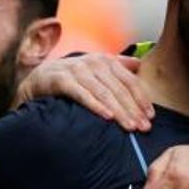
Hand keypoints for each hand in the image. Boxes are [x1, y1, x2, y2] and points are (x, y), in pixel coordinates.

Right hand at [15, 53, 154, 130]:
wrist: (38, 79)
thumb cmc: (73, 78)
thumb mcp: (96, 71)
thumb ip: (118, 67)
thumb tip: (139, 64)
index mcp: (106, 60)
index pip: (130, 80)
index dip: (142, 98)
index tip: (150, 116)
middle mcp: (93, 62)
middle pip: (119, 88)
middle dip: (133, 109)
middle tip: (143, 127)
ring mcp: (76, 69)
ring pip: (103, 92)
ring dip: (119, 110)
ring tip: (130, 126)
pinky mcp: (61, 79)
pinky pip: (82, 94)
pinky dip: (95, 105)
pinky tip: (107, 117)